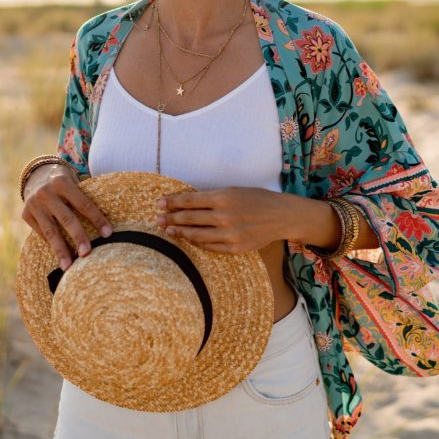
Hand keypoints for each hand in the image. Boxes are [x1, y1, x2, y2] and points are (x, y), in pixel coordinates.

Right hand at [20, 167, 112, 270]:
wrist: (36, 175)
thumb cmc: (64, 182)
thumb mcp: (74, 180)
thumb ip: (85, 196)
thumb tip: (106, 222)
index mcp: (62, 182)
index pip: (83, 204)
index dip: (97, 219)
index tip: (108, 234)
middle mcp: (46, 193)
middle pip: (67, 219)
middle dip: (78, 237)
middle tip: (87, 254)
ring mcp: (34, 205)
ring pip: (51, 231)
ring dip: (61, 250)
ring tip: (69, 266)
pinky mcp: (26, 215)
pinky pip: (42, 233)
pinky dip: (52, 246)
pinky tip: (61, 258)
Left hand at [155, 187, 297, 253]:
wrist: (281, 216)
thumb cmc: (256, 199)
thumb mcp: (234, 190)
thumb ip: (211, 197)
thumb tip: (187, 203)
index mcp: (223, 197)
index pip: (189, 201)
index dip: (172, 202)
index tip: (159, 203)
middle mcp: (224, 216)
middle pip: (189, 218)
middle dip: (170, 218)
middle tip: (158, 219)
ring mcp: (229, 234)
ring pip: (196, 235)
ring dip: (180, 232)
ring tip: (168, 230)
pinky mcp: (234, 248)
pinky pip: (209, 247)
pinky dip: (197, 243)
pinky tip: (189, 239)